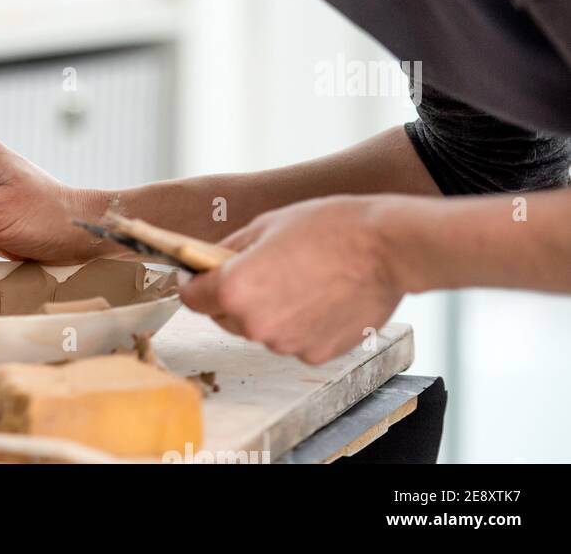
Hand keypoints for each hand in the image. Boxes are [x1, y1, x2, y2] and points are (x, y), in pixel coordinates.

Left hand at [179, 195, 403, 364]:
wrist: (388, 248)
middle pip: (223, 317)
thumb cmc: (331, 228)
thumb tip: (207, 262)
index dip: (196, 284)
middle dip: (234, 298)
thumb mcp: (266, 225)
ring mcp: (285, 344)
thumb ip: (229, 250)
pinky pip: (292, 340)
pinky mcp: (314, 354)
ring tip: (300, 282)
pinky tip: (320, 298)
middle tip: (263, 272)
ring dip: (268, 312)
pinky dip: (299, 325)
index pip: (192, 298)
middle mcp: (254, 324)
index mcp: (234, 289)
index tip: (204, 277)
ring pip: (259, 330)